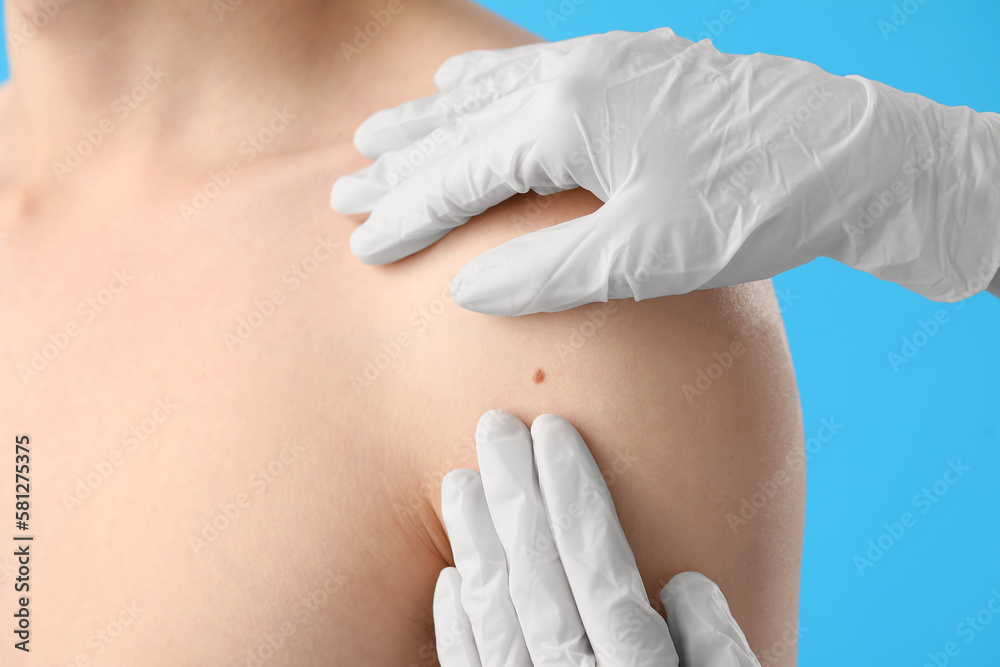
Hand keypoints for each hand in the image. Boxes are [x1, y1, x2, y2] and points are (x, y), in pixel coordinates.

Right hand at [332, 29, 999, 314]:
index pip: (461, 174)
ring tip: (382, 135)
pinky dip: (489, 86)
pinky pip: (537, 70)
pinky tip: (471, 86)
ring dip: (434, 119)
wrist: (849, 155)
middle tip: (345, 185)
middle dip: (401, 161)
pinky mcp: (634, 67)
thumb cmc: (750, 206)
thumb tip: (467, 288)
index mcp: (566, 120)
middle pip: (461, 125)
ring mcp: (606, 64)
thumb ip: (546, 272)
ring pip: (493, 92)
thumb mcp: (643, 256)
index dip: (407, 212)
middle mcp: (574, 78)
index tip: (360, 239)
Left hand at [433, 409, 758, 665]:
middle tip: (495, 428)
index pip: (603, 582)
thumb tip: (682, 582)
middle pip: (540, 592)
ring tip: (460, 480)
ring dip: (477, 550)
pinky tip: (450, 579)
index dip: (576, 504)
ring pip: (497, 630)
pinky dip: (459, 632)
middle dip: (516, 503)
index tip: (557, 434)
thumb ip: (722, 660)